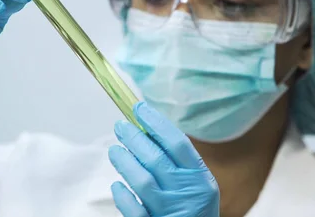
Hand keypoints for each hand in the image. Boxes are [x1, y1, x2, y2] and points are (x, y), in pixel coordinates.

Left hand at [109, 102, 219, 216]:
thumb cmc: (194, 211)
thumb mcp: (198, 186)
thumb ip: (179, 164)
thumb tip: (149, 132)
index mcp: (200, 179)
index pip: (177, 144)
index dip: (157, 123)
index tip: (139, 109)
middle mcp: (187, 194)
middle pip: (156, 159)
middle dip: (135, 139)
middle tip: (120, 126)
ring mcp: (170, 212)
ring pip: (143, 182)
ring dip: (125, 162)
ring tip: (114, 150)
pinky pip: (135, 210)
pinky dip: (124, 196)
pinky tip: (117, 186)